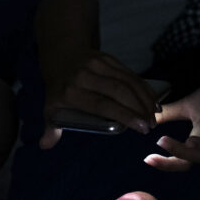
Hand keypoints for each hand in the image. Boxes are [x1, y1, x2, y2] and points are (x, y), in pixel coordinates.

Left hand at [40, 50, 158, 148]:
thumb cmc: (59, 88)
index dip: (124, 115)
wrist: (61, 54)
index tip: (141, 128)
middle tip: (151, 125)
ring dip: (144, 98)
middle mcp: (84, 76)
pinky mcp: (108, 58)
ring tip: (154, 115)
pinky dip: (143, 87)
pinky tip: (153, 100)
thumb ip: (50, 128)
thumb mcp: (49, 107)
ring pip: (127, 81)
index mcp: (70, 91)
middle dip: (139, 109)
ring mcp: (97, 64)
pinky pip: (129, 73)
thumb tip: (45, 145)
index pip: (101, 104)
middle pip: (118, 92)